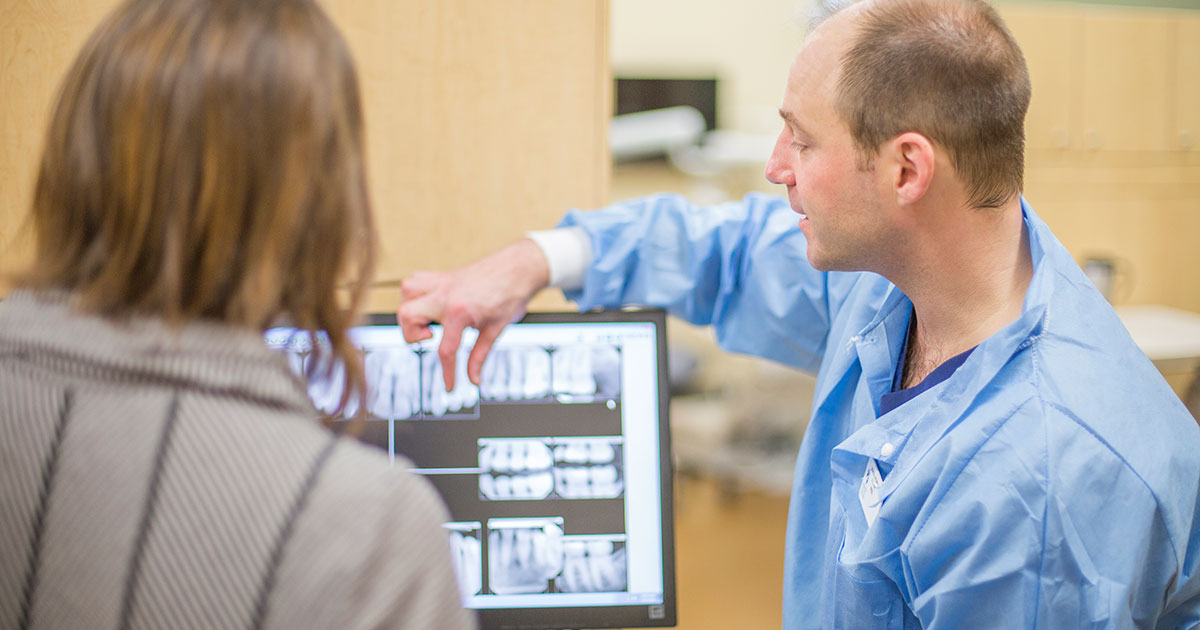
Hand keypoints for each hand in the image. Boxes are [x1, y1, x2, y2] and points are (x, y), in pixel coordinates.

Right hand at [398, 239, 549, 391]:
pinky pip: (413, 281)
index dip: (447, 373)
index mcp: (461, 311)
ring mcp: (441, 282)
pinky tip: (429, 305)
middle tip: (433, 337)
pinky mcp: (441, 275)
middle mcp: (445, 294)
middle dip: (413, 334)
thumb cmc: (510, 295)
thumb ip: (479, 356)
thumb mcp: (495, 330)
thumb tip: (473, 379)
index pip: (445, 350)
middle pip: (407, 316)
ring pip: (406, 294)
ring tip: (429, 321)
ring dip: (411, 312)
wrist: (519, 267)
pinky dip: (414, 295)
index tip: (450, 385)